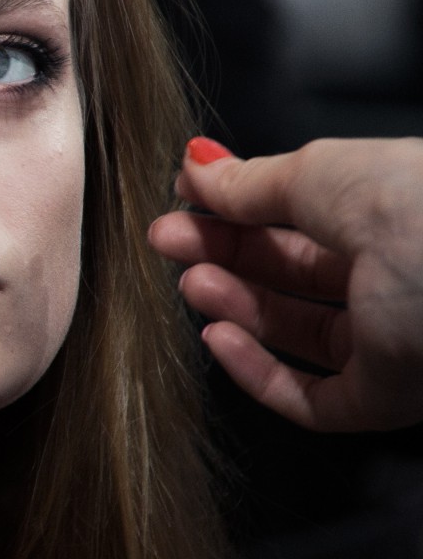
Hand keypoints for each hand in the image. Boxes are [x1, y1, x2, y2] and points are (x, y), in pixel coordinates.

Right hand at [148, 137, 422, 432]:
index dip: (236, 207)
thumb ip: (248, 182)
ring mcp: (391, 339)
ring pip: (294, 329)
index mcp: (388, 210)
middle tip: (168, 239)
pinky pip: (310, 397)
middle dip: (222, 252)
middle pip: (288, 270)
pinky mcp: (386, 397)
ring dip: (233, 305)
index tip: (185, 197)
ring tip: (191, 282)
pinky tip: (217, 335)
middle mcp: (393, 274)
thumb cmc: (415, 202)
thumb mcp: (317, 172)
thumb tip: (195, 169)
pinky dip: (255, 371)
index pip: (298, 215)